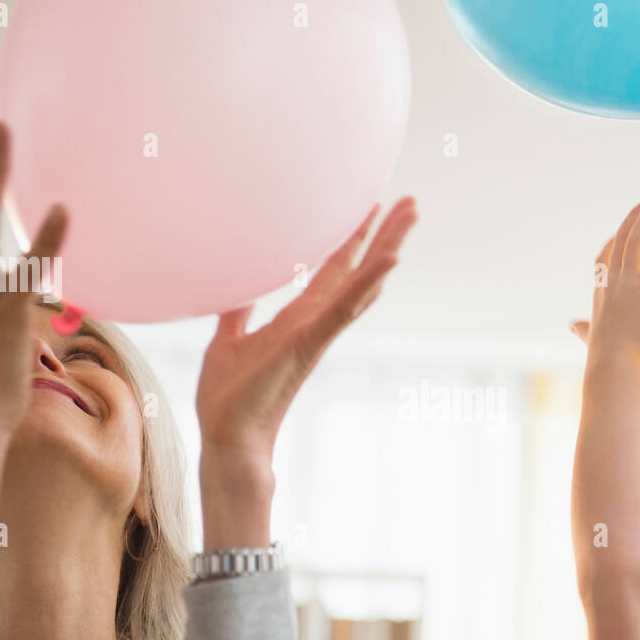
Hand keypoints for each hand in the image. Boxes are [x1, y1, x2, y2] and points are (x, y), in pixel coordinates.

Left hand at [195, 198, 417, 538]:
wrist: (228, 437)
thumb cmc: (228, 399)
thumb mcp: (227, 341)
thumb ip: (237, 313)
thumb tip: (235, 289)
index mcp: (297, 318)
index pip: (332, 271)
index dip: (351, 239)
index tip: (370, 208)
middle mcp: (315, 322)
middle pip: (358, 270)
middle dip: (384, 235)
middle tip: (411, 202)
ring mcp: (317, 332)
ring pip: (362, 282)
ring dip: (388, 247)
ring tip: (412, 214)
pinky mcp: (309, 343)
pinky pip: (344, 310)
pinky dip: (367, 283)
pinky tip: (390, 259)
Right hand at [569, 197, 639, 363]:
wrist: (612, 367)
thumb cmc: (604, 359)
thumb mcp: (591, 338)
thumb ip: (583, 330)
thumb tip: (572, 325)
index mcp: (601, 294)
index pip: (604, 259)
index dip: (613, 242)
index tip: (621, 230)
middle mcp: (610, 283)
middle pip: (619, 241)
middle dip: (633, 218)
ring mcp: (626, 286)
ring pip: (634, 242)